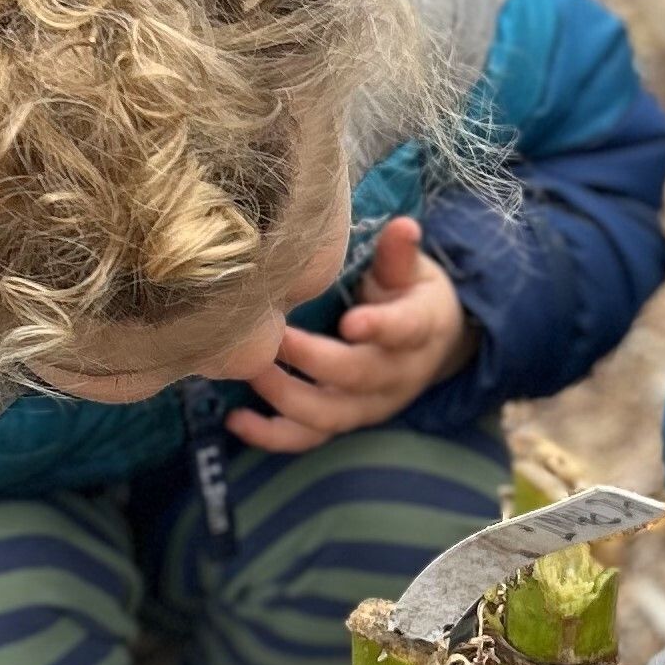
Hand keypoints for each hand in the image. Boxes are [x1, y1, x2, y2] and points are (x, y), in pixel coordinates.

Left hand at [226, 214, 472, 451]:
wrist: (428, 345)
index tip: (350, 322)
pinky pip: (308, 438)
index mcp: (420, 331)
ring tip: (252, 369)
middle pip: (357, 377)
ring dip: (286, 397)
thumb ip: (399, 255)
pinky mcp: (343, 421)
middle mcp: (397, 376)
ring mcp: (369, 405)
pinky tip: (236, 419)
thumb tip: (403, 225)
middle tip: (273, 336)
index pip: (404, 331)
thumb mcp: (412, 272)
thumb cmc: (409, 296)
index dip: (379, 328)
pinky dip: (271, 435)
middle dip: (313, 360)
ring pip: (330, 415)